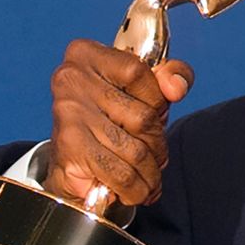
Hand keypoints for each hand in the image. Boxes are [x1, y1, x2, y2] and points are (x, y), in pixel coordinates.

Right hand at [42, 39, 193, 205]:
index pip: (139, 71)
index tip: (156, 115)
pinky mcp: (69, 149)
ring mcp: (68, 114)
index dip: (158, 99)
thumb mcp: (146, 89)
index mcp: (87, 54)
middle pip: (142, 116)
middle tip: (156, 156)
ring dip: (150, 172)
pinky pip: (120, 173)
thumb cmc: (113, 119)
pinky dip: (135, 188)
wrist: (72, 166)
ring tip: (150, 179)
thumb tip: (176, 86)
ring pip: (135, 149)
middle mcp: (71, 79)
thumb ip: (171, 75)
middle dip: (157, 144)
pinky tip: (135, 190)